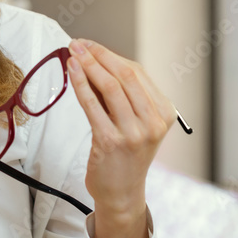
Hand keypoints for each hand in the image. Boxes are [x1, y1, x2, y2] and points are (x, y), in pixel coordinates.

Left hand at [65, 38, 174, 237]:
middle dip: (99, 55)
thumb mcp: (136, 123)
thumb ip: (122, 96)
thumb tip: (94, 61)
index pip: (137, 73)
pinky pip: (93, 104)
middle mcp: (153, 122)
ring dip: (88, 64)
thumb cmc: (126, 155)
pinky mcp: (111, 142)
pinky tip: (72, 70)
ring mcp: (134, 133)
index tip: (91, 46)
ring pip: (110, 86)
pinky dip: (81, 83)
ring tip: (73, 52)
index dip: (111, 55)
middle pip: (125, 75)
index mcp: (164, 113)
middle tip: (79, 43)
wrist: (122, 193)